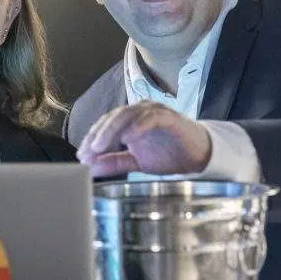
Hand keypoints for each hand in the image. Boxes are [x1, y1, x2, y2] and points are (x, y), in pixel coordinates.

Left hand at [76, 102, 210, 177]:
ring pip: (127, 114)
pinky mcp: (168, 116)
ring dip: (111, 130)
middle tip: (87, 152)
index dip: (91, 139)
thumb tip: (90, 168)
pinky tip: (127, 138)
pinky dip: (137, 126)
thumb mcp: (135, 161)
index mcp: (128, 120)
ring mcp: (153, 111)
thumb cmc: (167, 153)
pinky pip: (150, 117)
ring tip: (100, 147)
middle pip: (112, 118)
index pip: (104, 125)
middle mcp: (138, 112)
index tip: (81, 156)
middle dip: (97, 135)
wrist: (198, 155)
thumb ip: (114, 162)